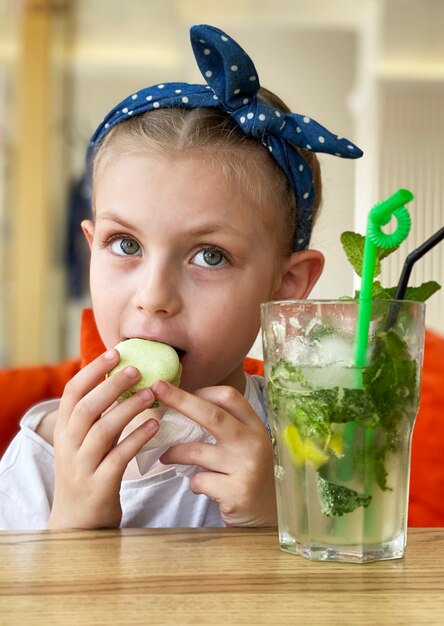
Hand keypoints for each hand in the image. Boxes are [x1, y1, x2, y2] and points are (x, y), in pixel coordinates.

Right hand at [49, 349, 158, 529]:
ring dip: (128, 409)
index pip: (72, 392)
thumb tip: (122, 379)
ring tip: (151, 395)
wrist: (78, 523)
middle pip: (86, 408)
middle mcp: (68, 446)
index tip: (115, 353)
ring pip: (102, 430)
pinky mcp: (99, 486)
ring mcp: (82, 467)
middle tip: (137, 369)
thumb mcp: (83, 442)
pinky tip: (155, 424)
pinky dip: (137, 438)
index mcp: (64, 430)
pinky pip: (119, 457)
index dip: (93, 370)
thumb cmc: (88, 472)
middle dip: (111, 385)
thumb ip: (98, 415)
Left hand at [152, 380, 276, 526]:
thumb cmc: (247, 473)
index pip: (229, 397)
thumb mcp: (244, 445)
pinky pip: (199, 480)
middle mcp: (253, 442)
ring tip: (166, 456)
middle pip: (212, 415)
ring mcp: (246, 467)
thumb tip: (181, 407)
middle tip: (158, 388)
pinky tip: (200, 486)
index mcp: (255, 426)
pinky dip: (193, 482)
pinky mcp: (236, 492)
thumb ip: (224, 428)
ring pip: (196, 450)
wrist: (268, 514)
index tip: (180, 391)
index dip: (202, 391)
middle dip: (181, 399)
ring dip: (174, 452)